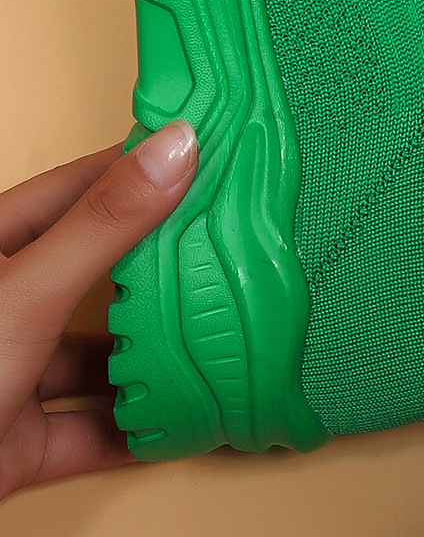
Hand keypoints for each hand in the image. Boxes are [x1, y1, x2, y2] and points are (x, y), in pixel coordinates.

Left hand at [0, 121, 196, 498]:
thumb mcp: (29, 293)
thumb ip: (105, 223)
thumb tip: (177, 145)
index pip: (83, 185)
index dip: (145, 165)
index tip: (213, 150)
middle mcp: (6, 304)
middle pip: (98, 268)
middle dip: (163, 258)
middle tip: (237, 234)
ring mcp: (10, 373)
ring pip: (97, 352)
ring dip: (153, 352)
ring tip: (219, 329)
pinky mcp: (17, 441)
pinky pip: (92, 428)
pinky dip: (136, 427)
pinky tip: (185, 417)